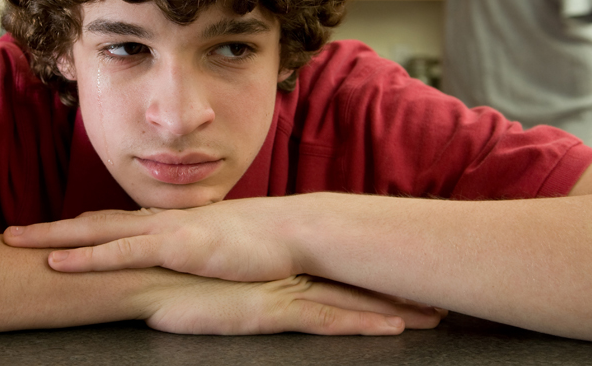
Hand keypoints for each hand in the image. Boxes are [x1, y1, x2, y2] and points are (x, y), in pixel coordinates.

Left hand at [5, 196, 313, 282]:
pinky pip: (123, 252)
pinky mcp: (177, 246)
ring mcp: (164, 231)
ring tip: (15, 243)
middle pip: (91, 223)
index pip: (109, 224)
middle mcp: (156, 222)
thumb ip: (189, 254)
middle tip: (8, 236)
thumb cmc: (257, 244)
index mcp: (164, 224)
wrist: (291, 231)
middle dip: (48, 230)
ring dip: (53, 237)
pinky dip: (87, 256)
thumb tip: (174, 262)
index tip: (44, 236)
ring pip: (96, 232)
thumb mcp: (214, 248)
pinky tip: (58, 261)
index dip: (75, 229)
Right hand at [143, 273, 444, 334]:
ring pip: (352, 299)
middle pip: (355, 279)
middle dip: (398, 288)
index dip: (373, 272)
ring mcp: (282, 289)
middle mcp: (288, 271)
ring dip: (395, 307)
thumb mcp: (217, 275)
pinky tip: (393, 328)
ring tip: (435, 315)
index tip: (405, 275)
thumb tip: (253, 278)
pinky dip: (362, 322)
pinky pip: (326, 320)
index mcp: (279, 263)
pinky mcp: (271, 310)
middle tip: (440, 294)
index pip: (336, 267)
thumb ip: (242, 275)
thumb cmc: (176, 276)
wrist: (151, 274)